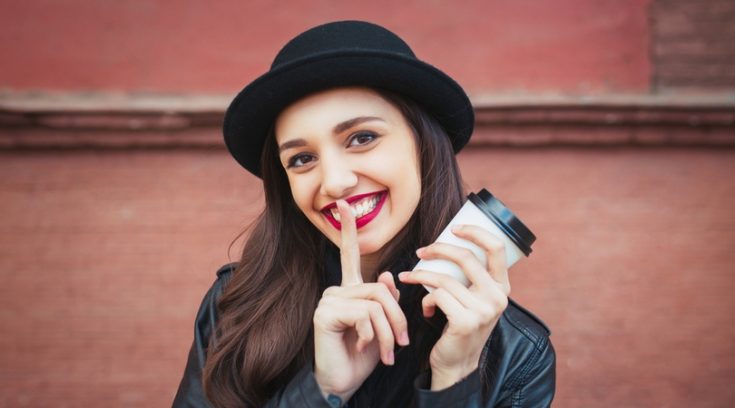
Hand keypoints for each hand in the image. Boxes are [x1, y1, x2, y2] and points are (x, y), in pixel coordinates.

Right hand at [313, 200, 409, 400]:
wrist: (342, 384)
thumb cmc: (362, 357)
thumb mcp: (382, 326)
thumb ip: (386, 301)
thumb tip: (388, 275)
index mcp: (350, 290)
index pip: (350, 255)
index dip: (349, 230)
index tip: (344, 204)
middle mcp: (337, 290)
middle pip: (381, 288)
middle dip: (397, 318)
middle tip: (401, 343)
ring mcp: (328, 299)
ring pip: (376, 302)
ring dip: (388, 331)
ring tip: (387, 352)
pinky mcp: (325, 312)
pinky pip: (365, 314)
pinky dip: (372, 335)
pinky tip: (360, 347)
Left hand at [398, 224, 510, 389]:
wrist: (457, 365)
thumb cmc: (459, 326)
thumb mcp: (473, 299)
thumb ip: (469, 277)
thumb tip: (448, 242)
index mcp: (502, 288)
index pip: (497, 248)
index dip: (476, 232)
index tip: (455, 227)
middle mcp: (498, 298)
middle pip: (466, 257)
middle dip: (438, 249)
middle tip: (421, 252)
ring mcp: (484, 311)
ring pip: (445, 279)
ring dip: (421, 276)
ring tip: (408, 278)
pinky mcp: (466, 322)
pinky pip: (437, 296)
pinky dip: (425, 300)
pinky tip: (425, 310)